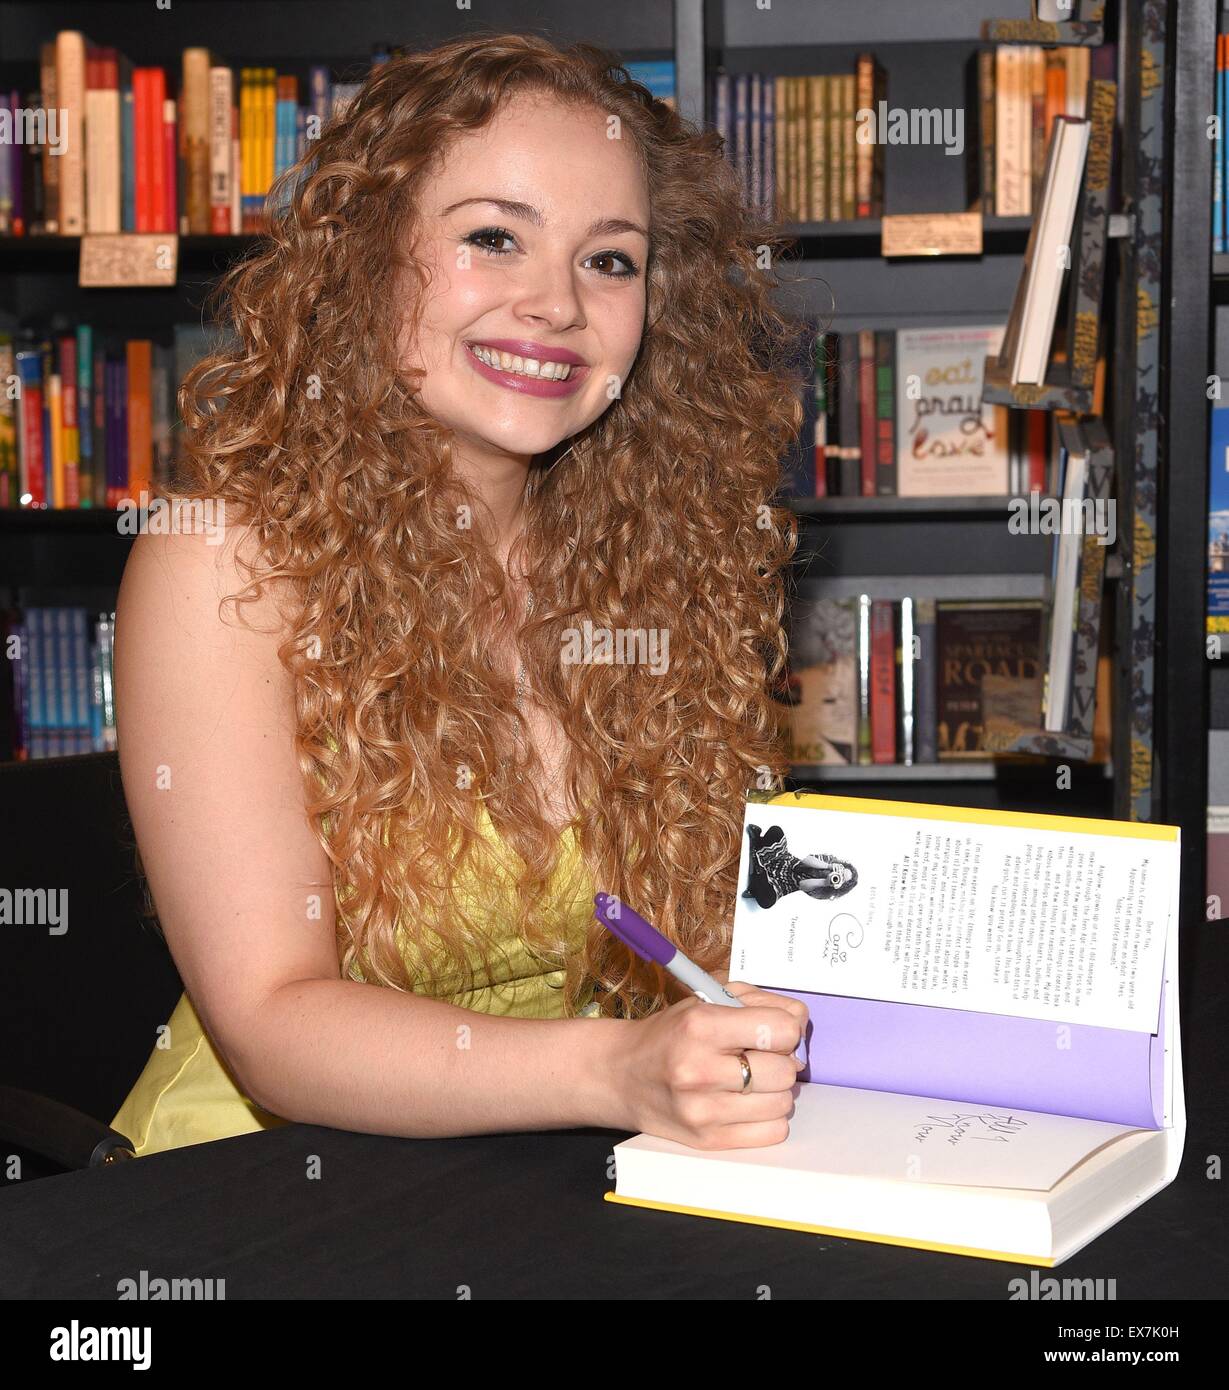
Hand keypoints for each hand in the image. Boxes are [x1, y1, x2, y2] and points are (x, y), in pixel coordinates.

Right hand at [606, 982, 808, 1149]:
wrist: (622, 1075)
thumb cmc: (672, 1033)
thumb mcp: (708, 999)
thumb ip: (759, 1001)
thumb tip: (800, 1023)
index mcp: (701, 1025)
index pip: (781, 1031)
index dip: (786, 1029)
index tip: (772, 1031)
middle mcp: (699, 1069)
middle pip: (784, 1071)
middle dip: (781, 1061)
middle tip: (760, 1057)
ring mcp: (702, 1110)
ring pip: (783, 1104)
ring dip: (775, 1091)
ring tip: (751, 1081)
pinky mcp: (707, 1140)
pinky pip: (772, 1132)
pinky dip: (768, 1118)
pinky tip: (747, 1104)